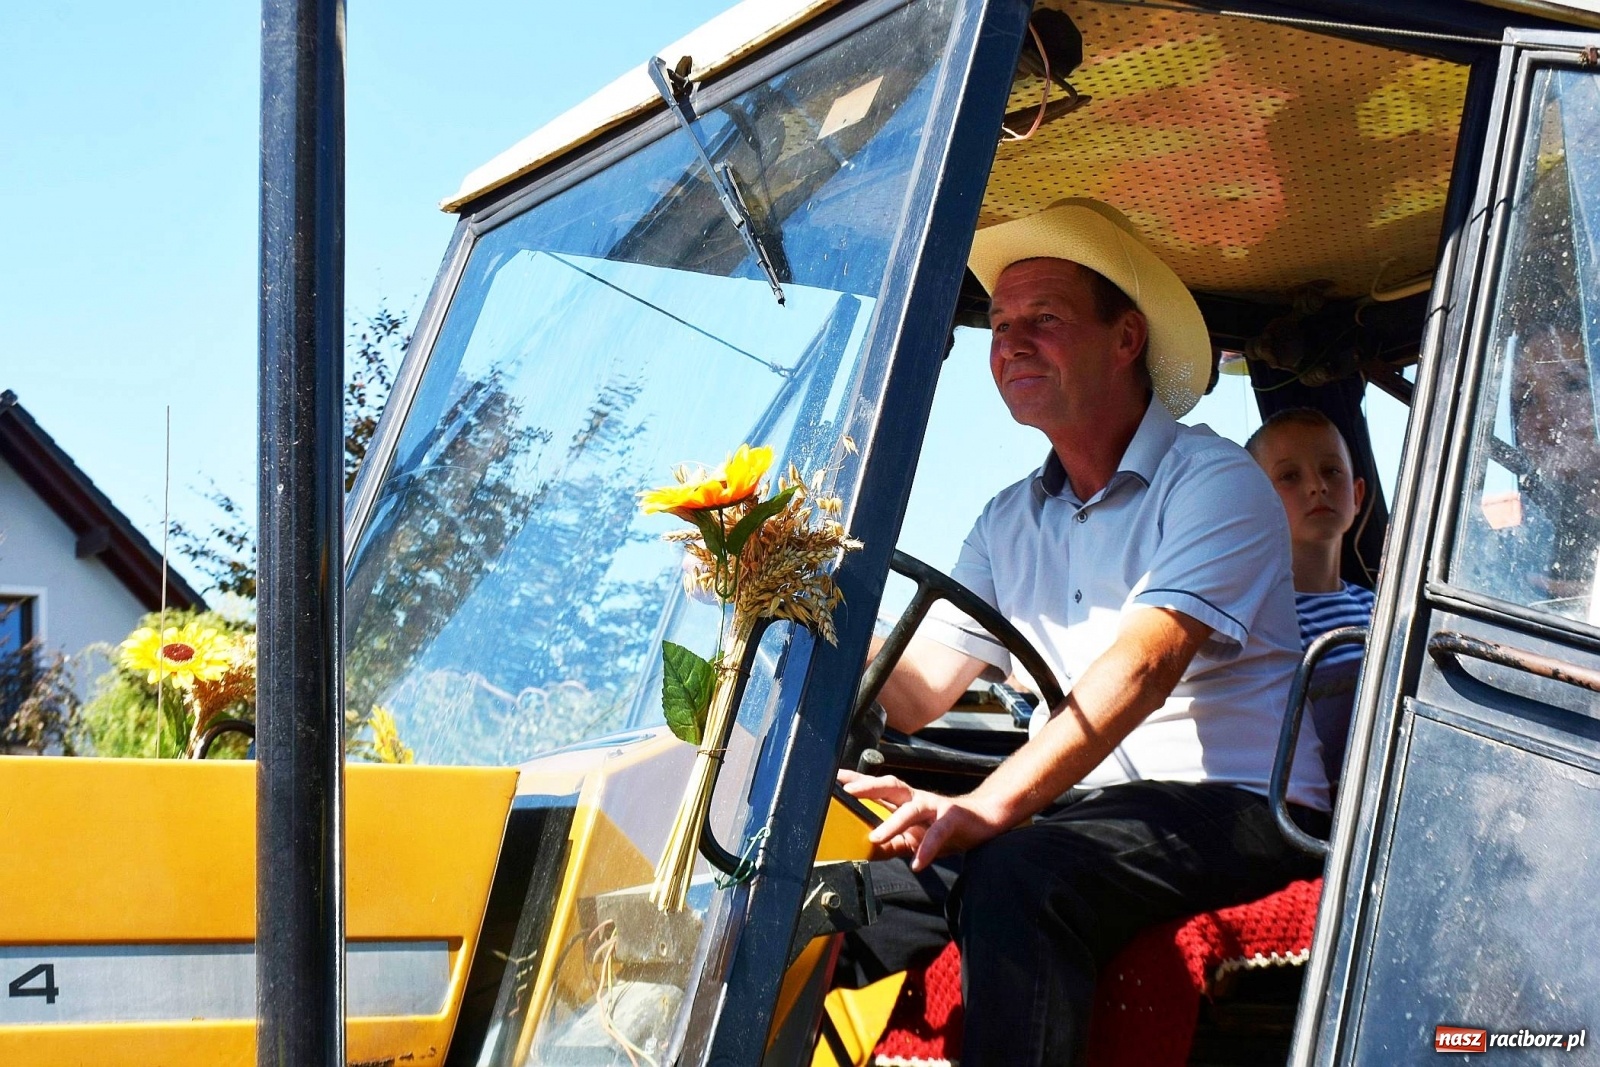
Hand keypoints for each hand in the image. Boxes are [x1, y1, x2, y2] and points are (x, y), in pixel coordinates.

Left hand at [837, 769, 1012, 870]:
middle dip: (869, 787)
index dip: (856, 780)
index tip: (834, 778)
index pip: (877, 787)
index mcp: (905, 800)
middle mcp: (917, 798)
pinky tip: (917, 863)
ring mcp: (935, 806)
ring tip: (876, 837)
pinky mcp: (953, 818)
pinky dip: (927, 848)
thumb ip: (891, 843)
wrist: (983, 821)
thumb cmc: (944, 827)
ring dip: (893, 823)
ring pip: (911, 809)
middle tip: (849, 792)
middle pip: (891, 786)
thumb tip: (866, 850)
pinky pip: (938, 833)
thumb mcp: (914, 838)